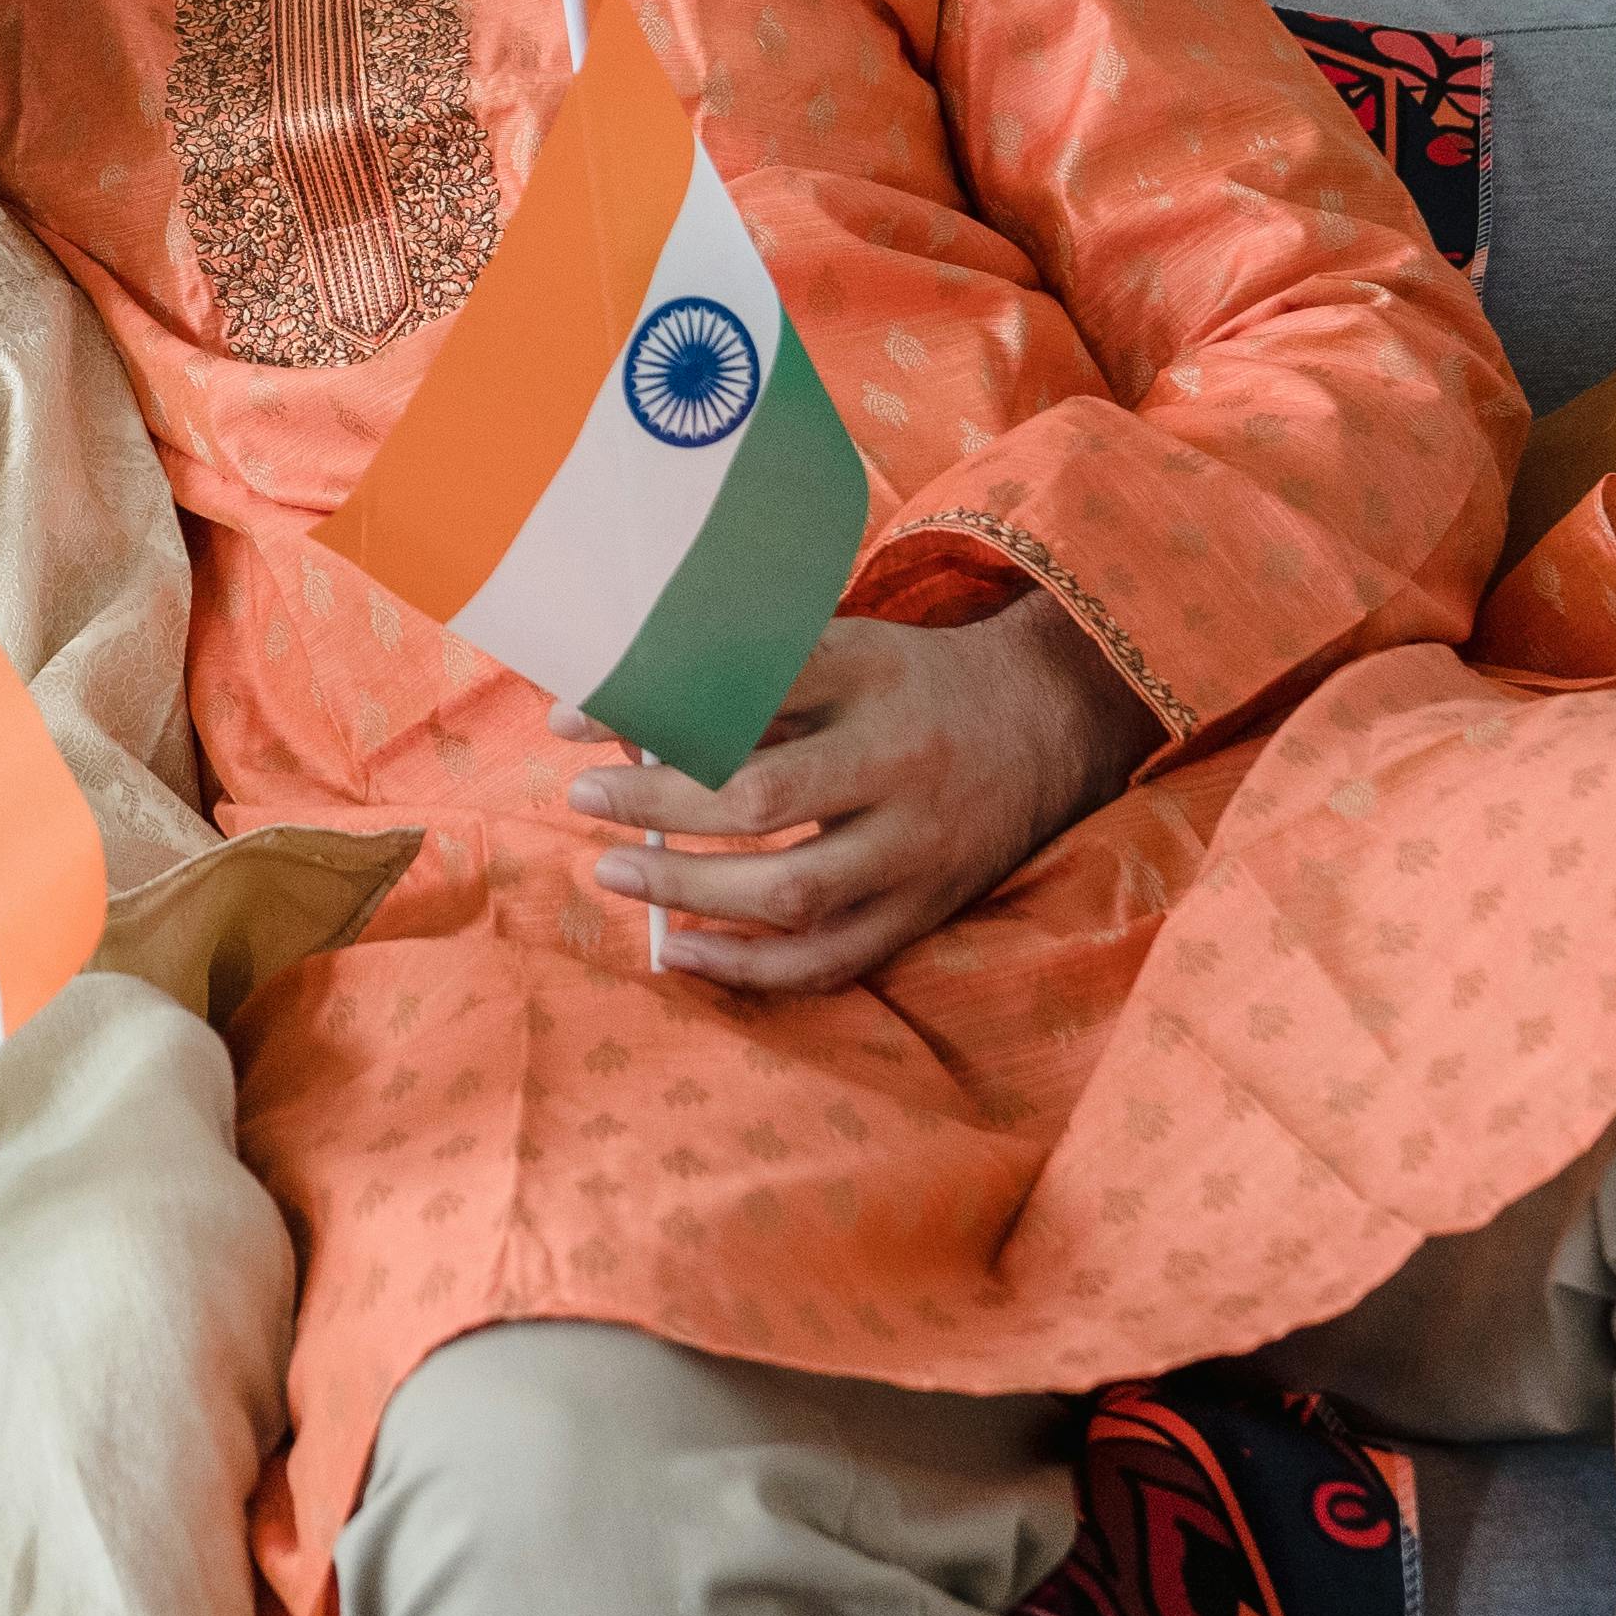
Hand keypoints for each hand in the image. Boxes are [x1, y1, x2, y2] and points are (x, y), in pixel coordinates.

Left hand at [567, 601, 1156, 997]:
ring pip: (791, 891)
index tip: (570, 717)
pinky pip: (829, 960)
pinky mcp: (925, 911)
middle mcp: (898, 764)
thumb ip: (743, 678)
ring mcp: (916, 848)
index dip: (650, 708)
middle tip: (584, 796)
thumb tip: (614, 719)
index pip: (742, 690)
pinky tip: (681, 953)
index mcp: (870, 676)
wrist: (1046, 723)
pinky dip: (748, 968)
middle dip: (657, 804)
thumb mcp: (841, 646)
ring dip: (688, 891)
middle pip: (762, 799)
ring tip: (612, 873)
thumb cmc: (908, 682)